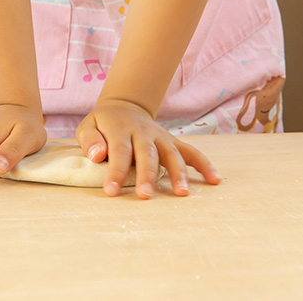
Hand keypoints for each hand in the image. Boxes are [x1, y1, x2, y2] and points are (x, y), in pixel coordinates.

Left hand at [75, 99, 220, 198]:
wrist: (125, 106)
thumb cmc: (103, 124)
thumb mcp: (88, 126)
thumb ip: (90, 140)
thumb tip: (97, 155)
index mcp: (120, 129)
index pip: (119, 151)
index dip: (116, 171)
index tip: (112, 191)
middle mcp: (143, 132)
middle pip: (147, 153)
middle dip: (147, 175)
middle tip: (146, 195)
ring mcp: (161, 137)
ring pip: (172, 153)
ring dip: (179, 173)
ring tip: (182, 193)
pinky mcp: (173, 142)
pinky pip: (191, 152)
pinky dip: (204, 164)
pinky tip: (214, 180)